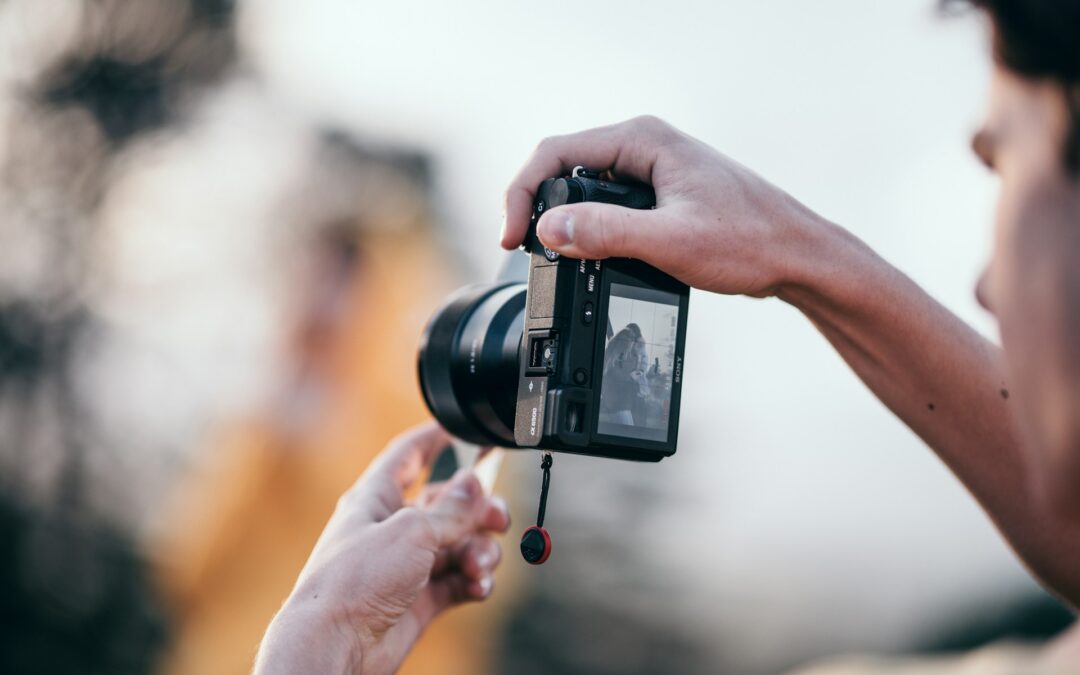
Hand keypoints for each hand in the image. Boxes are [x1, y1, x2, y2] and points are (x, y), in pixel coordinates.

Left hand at [254, 423, 510, 674]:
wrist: (336, 646)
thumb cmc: (353, 583)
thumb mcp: (410, 531)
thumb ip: (451, 509)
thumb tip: (474, 484)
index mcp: (377, 499)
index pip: (408, 456)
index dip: (434, 438)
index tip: (462, 426)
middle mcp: (393, 529)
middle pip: (448, 505)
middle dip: (478, 510)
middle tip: (497, 519)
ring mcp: (407, 566)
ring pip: (460, 545)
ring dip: (480, 551)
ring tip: (479, 564)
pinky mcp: (420, 599)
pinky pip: (459, 581)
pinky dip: (475, 581)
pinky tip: (478, 585)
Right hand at [502, 115, 828, 297]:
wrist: (796, 255)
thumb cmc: (749, 241)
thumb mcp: (670, 240)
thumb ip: (606, 232)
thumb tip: (548, 228)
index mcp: (643, 140)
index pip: (555, 152)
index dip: (523, 193)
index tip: (512, 237)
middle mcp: (645, 146)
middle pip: (564, 167)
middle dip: (538, 206)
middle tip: (527, 249)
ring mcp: (653, 169)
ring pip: (585, 188)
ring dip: (565, 219)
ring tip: (555, 255)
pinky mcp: (660, 193)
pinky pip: (608, 204)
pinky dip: (590, 227)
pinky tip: (590, 253)